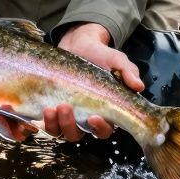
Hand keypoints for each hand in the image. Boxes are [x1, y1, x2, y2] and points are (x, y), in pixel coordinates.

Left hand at [44, 22, 144, 141]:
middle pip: (77, 134)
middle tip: (65, 106)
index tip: (94, 117)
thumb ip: (128, 72)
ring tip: (50, 108)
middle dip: (69, 125)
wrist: (79, 44)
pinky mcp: (50, 107)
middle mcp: (84, 118)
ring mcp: (66, 114)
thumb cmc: (101, 56)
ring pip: (59, 131)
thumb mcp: (117, 61)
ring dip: (54, 124)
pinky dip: (41, 121)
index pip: (104, 130)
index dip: (100, 128)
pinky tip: (40, 109)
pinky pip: (44, 122)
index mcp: (104, 112)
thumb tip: (138, 85)